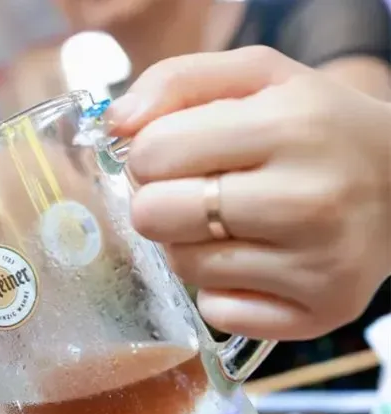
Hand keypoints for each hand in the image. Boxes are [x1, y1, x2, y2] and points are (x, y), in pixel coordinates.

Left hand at [109, 46, 390, 339]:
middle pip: (155, 216)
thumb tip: (115, 122)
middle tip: (193, 192)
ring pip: (182, 266)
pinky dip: (222, 290)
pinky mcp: (322, 312)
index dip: (148, 153)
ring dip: (190, 244)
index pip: (151, 153)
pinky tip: (257, 260)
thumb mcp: (256, 77)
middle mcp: (309, 198)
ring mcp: (318, 263)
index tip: (176, 152)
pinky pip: (217, 312)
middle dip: (159, 202)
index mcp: (290, 125)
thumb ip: (176, 82)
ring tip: (232, 223)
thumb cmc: (314, 126)